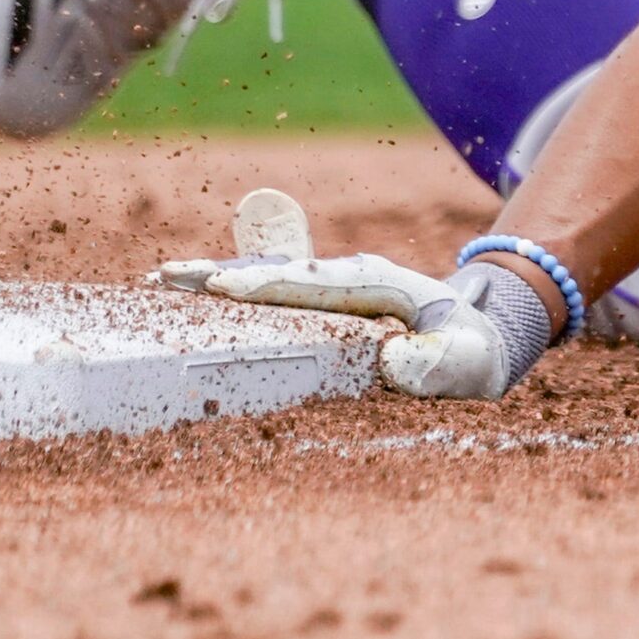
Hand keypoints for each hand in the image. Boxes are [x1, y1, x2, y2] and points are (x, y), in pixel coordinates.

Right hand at [159, 251, 545, 399]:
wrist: (479, 333)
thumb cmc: (472, 352)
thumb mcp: (472, 362)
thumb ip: (443, 365)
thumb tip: (395, 366)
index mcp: (382, 286)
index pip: (318, 284)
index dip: (271, 285)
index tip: (224, 287)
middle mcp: (350, 277)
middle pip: (279, 272)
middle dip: (224, 273)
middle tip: (165, 277)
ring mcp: (333, 286)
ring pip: (267, 278)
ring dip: (215, 280)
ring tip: (159, 281)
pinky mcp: (320, 301)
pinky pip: (269, 295)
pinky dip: (229, 293)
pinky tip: (184, 300)